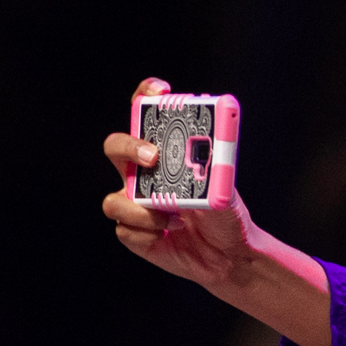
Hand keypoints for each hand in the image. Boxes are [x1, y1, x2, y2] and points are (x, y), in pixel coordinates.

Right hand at [99, 78, 332, 345]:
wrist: (230, 256)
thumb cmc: (226, 216)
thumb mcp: (226, 189)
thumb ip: (213, 171)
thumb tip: (202, 164)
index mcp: (165, 155)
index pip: (147, 117)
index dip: (146, 97)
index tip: (159, 89)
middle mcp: (143, 175)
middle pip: (116, 146)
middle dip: (129, 146)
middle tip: (153, 157)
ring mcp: (135, 203)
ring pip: (115, 199)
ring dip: (144, 210)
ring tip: (175, 218)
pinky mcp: (134, 231)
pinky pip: (127, 228)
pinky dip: (150, 233)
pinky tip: (168, 235)